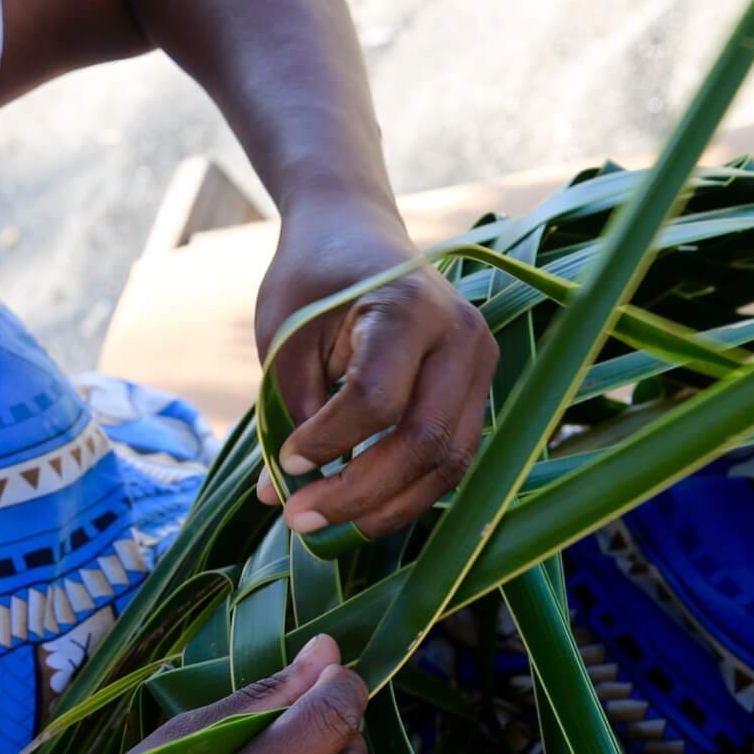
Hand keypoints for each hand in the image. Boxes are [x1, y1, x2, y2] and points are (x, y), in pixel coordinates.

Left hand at [252, 215, 497, 538]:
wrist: (355, 231)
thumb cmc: (311, 279)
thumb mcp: (285, 333)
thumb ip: (287, 410)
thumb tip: (274, 495)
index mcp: (408, 307)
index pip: (377, 398)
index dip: (328, 442)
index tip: (284, 462)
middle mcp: (460, 336)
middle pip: (424, 441)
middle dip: (358, 493)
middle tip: (297, 518)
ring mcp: (480, 364)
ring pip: (449, 462)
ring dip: (386, 506)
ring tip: (322, 522)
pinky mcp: (478, 389)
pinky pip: (452, 457)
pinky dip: (407, 491)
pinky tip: (359, 506)